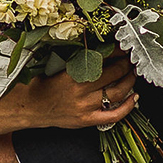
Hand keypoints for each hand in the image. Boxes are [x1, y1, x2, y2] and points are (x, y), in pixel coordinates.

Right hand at [0, 52, 137, 132]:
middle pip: (114, 74)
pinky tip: (134, 97)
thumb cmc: (41, 84)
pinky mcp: (87, 120)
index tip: (123, 45)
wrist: (29, 107)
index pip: (103, 59)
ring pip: (117, 93)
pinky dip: (127, 107)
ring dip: (129, 81)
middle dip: (126, 63)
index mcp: (72, 74)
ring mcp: (86, 108)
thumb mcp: (55, 65)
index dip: (117, 51)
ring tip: (133, 72)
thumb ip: (74, 56)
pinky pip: (113, 116)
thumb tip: (95, 42)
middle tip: (130, 57)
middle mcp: (81, 91)